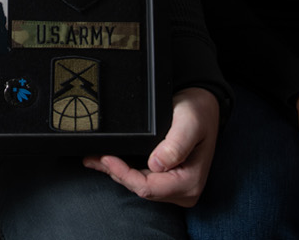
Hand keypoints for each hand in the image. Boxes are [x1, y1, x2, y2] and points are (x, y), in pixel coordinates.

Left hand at [82, 87, 219, 206]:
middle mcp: (184, 190)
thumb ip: (175, 144)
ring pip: (138, 186)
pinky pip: (141, 180)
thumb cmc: (198, 113)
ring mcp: (175, 188)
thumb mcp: (189, 123)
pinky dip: (123, 171)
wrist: (203, 108)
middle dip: (117, 173)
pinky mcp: (167, 182)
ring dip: (117, 172)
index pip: (148, 187)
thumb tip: (157, 164)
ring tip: (96, 158)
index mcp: (190, 182)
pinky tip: (106, 163)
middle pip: (141, 189)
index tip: (106, 158)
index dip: (124, 174)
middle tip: (96, 156)